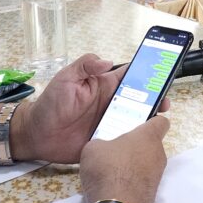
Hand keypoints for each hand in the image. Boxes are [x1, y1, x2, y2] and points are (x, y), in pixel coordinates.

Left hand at [11, 53, 166, 163]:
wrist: (37, 135)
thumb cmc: (51, 103)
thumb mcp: (66, 78)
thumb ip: (85, 66)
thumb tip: (108, 61)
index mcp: (106, 86)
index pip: (131, 76)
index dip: (148, 73)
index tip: (163, 72)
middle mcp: (113, 103)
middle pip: (140, 99)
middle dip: (155, 98)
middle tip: (166, 103)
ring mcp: (111, 123)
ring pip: (137, 120)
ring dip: (149, 119)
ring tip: (159, 121)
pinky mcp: (108, 141)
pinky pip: (126, 140)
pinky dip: (136, 140)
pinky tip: (144, 141)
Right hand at [79, 116, 169, 202]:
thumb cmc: (107, 169)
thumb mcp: (92, 148)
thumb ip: (102, 143)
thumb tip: (103, 149)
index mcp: (149, 136)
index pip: (160, 121)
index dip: (151, 120)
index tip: (139, 123)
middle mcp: (159, 154)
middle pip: (152, 144)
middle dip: (137, 146)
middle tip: (117, 150)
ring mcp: (157, 175)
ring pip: (147, 164)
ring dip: (134, 166)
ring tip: (113, 171)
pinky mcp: (152, 194)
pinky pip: (142, 182)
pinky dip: (132, 183)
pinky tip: (115, 187)